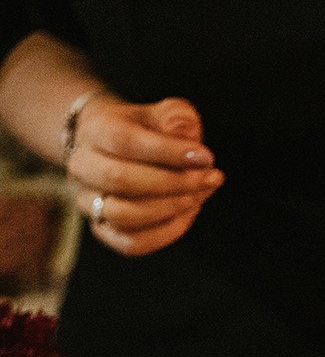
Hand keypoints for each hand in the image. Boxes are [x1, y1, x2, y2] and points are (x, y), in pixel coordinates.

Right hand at [67, 94, 223, 255]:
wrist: (114, 148)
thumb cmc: (146, 130)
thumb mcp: (161, 113)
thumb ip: (175, 116)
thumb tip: (184, 129)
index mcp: (94, 129)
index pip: (125, 142)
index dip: (168, 151)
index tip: (206, 157)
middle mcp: (82, 166)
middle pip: (120, 180)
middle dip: (174, 183)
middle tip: (210, 178)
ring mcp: (87, 201)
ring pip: (123, 215)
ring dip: (171, 208)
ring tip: (200, 194)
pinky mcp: (102, 229)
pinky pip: (132, 243)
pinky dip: (166, 232)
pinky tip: (188, 212)